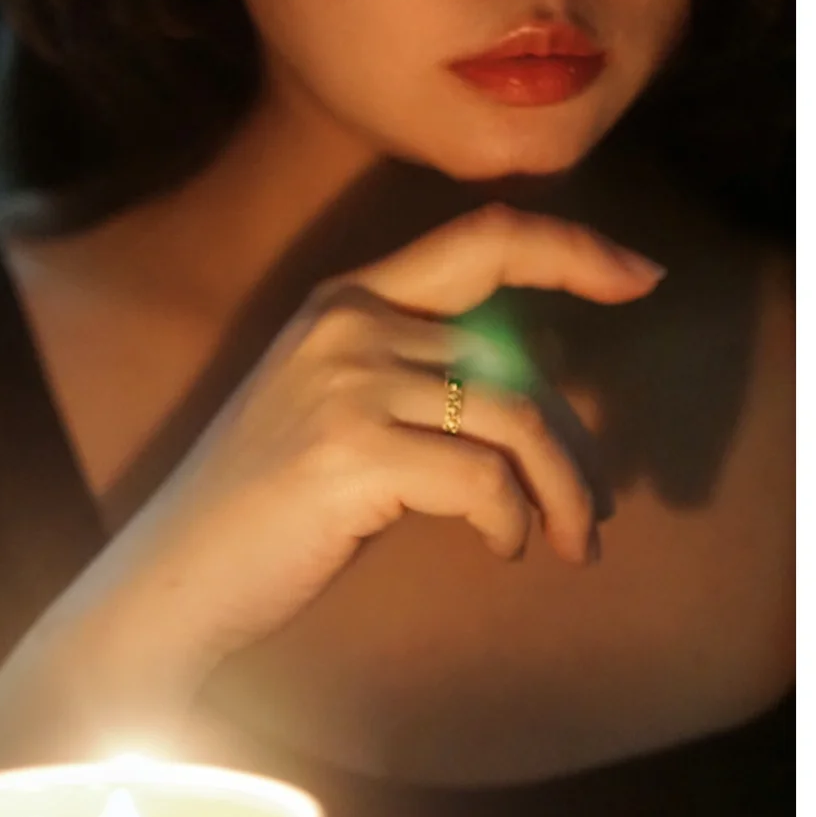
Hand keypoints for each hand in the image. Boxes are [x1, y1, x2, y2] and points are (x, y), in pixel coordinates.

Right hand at [121, 203, 663, 665]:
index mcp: (346, 302)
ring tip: (568, 542)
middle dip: (576, 440)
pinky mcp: (352, 453)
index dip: (573, 251)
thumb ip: (420, 380)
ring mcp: (346, 383)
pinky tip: (502, 549)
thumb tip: (538, 389)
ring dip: (562, 491)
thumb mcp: (340, 415)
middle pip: (517, 358)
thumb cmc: (266, 510)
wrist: (174, 576)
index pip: (482, 240)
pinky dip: (511, 522)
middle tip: (594, 508)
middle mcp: (348, 325)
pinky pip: (484, 481)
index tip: (641, 278)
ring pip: (515, 419)